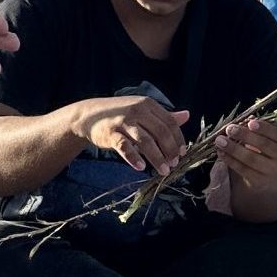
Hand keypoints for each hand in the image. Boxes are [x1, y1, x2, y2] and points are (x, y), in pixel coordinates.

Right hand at [66, 93, 190, 173]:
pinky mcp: (111, 133)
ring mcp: (124, 122)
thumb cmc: (120, 114)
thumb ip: (164, 115)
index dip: (178, 139)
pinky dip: (134, 157)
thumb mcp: (143, 110)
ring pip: (146, 141)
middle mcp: (138, 110)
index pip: (170, 123)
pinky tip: (141, 167)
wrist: (89, 115)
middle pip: (161, 132)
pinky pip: (125, 147)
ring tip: (164, 171)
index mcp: (148, 105)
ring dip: (157, 158)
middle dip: (170, 150)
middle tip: (174, 164)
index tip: (182, 153)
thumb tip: (187, 115)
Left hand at [213, 116, 276, 190]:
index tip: (250, 122)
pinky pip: (243, 169)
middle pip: (263, 145)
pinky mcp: (259, 181)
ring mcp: (271, 171)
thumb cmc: (271, 153)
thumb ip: (260, 129)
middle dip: (245, 135)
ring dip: (233, 148)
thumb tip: (248, 117)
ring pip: (251, 158)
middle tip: (230, 129)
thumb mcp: (272, 140)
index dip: (265, 128)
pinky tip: (221, 152)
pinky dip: (230, 160)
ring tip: (220, 140)